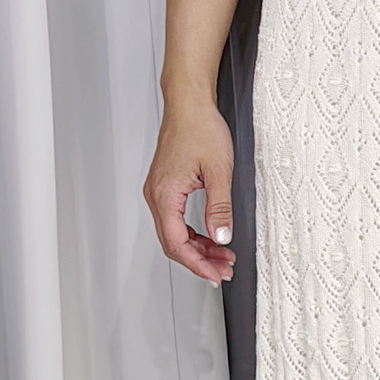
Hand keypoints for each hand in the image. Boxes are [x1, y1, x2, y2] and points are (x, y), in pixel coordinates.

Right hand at [144, 96, 236, 285]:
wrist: (189, 103)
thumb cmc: (200, 128)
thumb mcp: (219, 171)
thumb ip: (220, 208)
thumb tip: (221, 237)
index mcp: (165, 194)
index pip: (176, 243)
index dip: (197, 264)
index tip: (215, 275)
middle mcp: (156, 195)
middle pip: (172, 243)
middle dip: (199, 261)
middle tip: (223, 270)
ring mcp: (158, 191)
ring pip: (173, 233)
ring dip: (197, 248)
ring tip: (222, 256)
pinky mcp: (165, 187)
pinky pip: (174, 220)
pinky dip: (192, 233)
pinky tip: (211, 237)